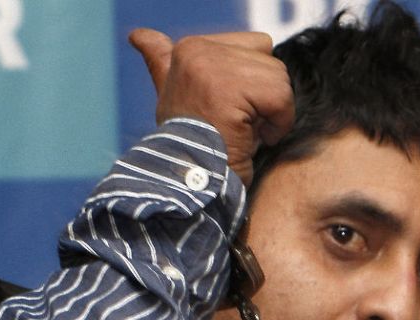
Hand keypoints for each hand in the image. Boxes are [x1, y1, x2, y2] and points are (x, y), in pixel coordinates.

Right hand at [128, 29, 294, 186]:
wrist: (191, 184)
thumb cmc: (188, 146)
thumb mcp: (172, 98)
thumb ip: (161, 62)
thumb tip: (139, 35)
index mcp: (188, 49)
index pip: (257, 47)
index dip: (254, 86)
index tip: (228, 111)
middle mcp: (196, 50)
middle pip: (271, 61)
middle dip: (264, 99)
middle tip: (236, 126)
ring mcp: (211, 68)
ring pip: (279, 79)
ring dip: (271, 114)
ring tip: (242, 133)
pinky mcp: (229, 91)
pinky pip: (280, 98)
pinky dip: (277, 124)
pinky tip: (252, 139)